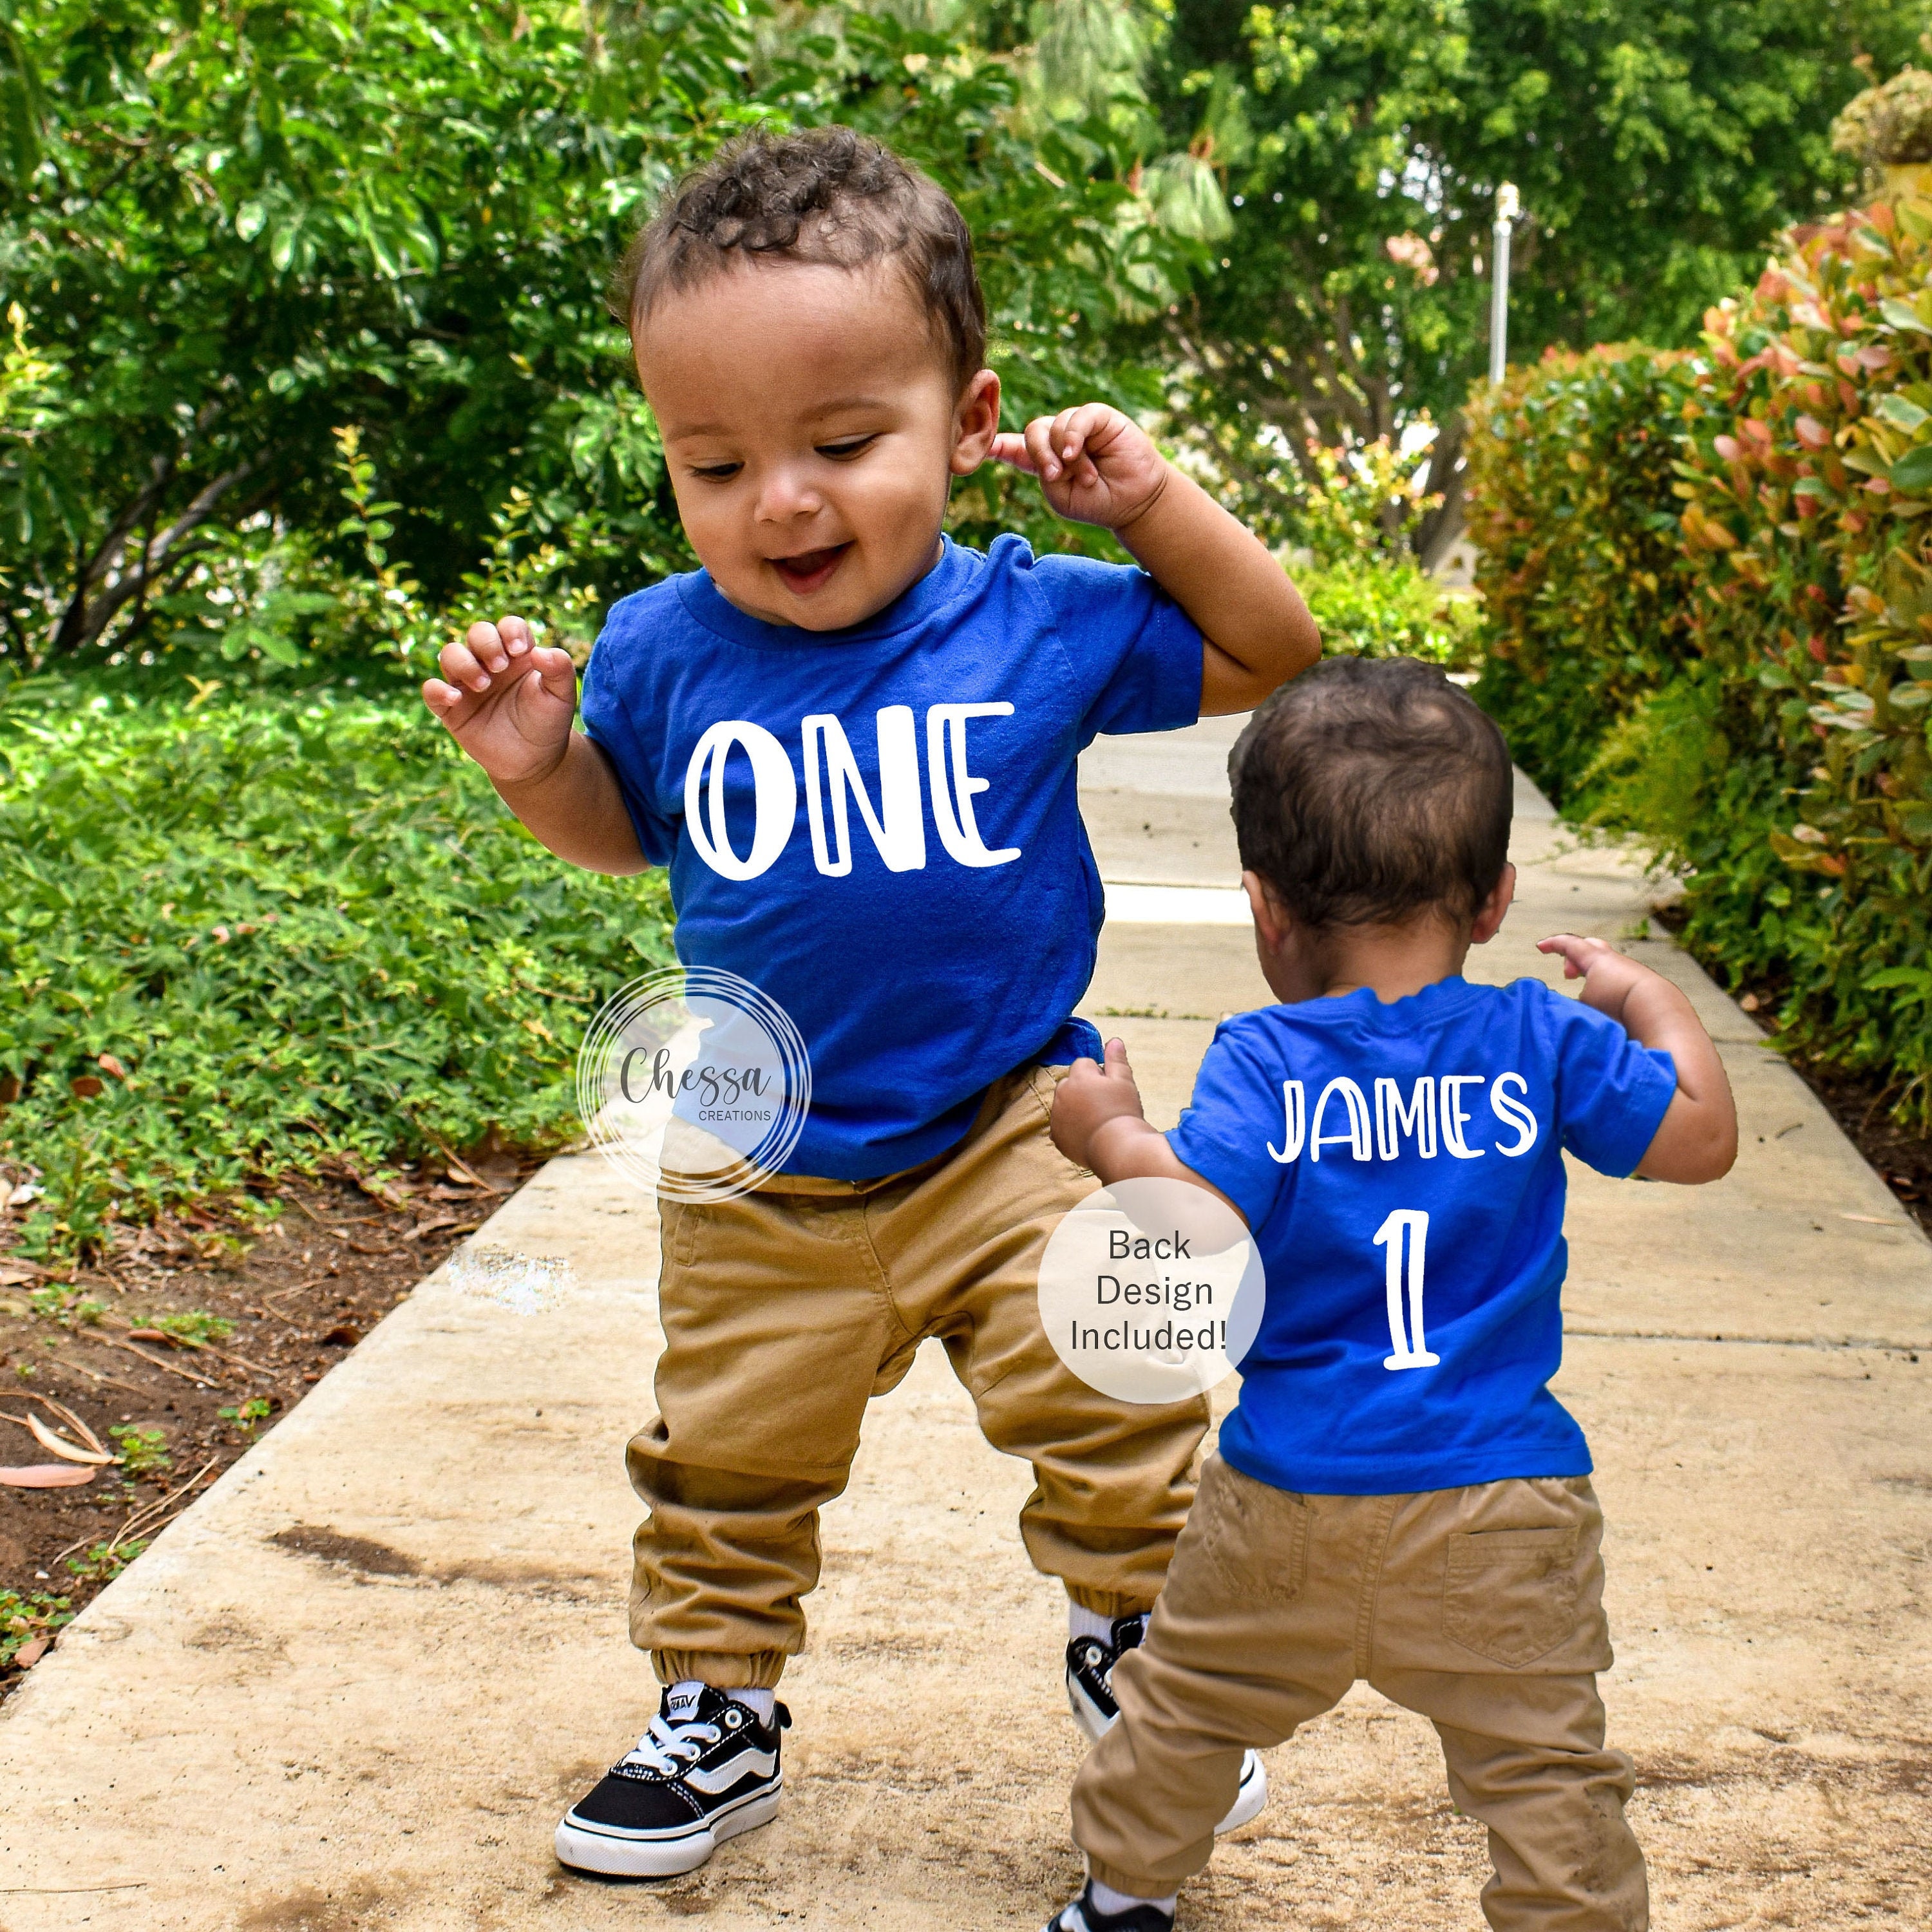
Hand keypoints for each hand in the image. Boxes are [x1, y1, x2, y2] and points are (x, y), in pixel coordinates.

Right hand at [423, 616, 580, 788]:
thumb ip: (560, 670)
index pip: (508, 626)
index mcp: (517, 655)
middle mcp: (489, 663)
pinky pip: (431, 689)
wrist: (534, 761)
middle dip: (486, 643)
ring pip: (450, 653)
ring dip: (464, 663)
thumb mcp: (563, 697)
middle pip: (477, 632)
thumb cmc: (548, 723)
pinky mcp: (451, 707)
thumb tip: (540, 651)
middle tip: (500, 667)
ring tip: (483, 685)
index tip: (519, 650)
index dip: (510, 630)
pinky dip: (438, 689)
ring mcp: (467, 683)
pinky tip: (456, 699)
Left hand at [990, 405, 1169, 530]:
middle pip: (1032, 432)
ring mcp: (1077, 426)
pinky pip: (1077, 417)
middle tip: (1054, 475)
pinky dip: (1073, 435)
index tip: (983, 445)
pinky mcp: (1099, 417)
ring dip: (1066, 455)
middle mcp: (1057, 439)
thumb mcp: (1060, 495)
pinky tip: (1076, 452)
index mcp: (1043, 460)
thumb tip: (1049, 443)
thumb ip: (1043, 471)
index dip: (998, 444)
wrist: (1134, 501)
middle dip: (1039, 454)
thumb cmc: (1097, 501)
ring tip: (1087, 477)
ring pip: (1054, 426)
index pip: (1015, 447)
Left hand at [1051, 1037, 1148, 1167]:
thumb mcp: (1124, 1081)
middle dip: (1083, 1090)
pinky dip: (1070, 1128)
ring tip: (1097, 1121)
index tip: (1110, 1090)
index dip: (1099, 1075)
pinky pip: (1061, 1126)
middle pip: (1070, 1083)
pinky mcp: (1056, 1136)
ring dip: (1075, 1108)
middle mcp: (1062, 1093)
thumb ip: (1116, 1059)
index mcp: (1078, 1076)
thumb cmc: (1123, 1111)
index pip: (1083, 1065)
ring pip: (1064, 1104)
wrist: (1117, 1148)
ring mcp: (1056, 1116)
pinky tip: (1088, 1134)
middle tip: (1104, 1106)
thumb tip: (1114, 1040)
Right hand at [1536, 934, 1654, 1023]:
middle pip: (1592, 948)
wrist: (1659, 1013)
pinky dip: (1609, 988)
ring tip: (1589, 998)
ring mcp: (1633, 972)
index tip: (1540, 947)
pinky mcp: (1645, 987)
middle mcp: (1616, 961)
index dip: (1552, 944)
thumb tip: (1561, 1008)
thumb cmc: (1617, 1007)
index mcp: (1596, 960)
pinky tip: (1610, 1007)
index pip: (1569, 944)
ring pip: (1608, 967)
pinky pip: (1621, 981)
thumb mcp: (1582, 1006)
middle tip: (1568, 974)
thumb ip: (1566, 1004)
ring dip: (1594, 977)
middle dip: (1576, 957)